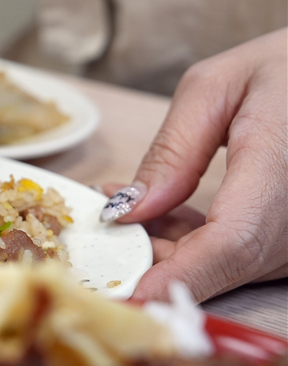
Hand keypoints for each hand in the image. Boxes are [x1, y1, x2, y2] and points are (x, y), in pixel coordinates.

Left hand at [101, 28, 286, 302]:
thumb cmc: (284, 68)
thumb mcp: (215, 87)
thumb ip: (173, 151)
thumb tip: (127, 211)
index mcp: (281, 161)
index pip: (231, 241)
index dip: (177, 277)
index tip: (127, 297)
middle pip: (223, 263)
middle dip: (152, 260)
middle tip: (96, 235)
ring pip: (229, 265)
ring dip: (168, 249)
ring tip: (121, 208)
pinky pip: (241, 253)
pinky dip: (194, 242)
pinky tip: (157, 213)